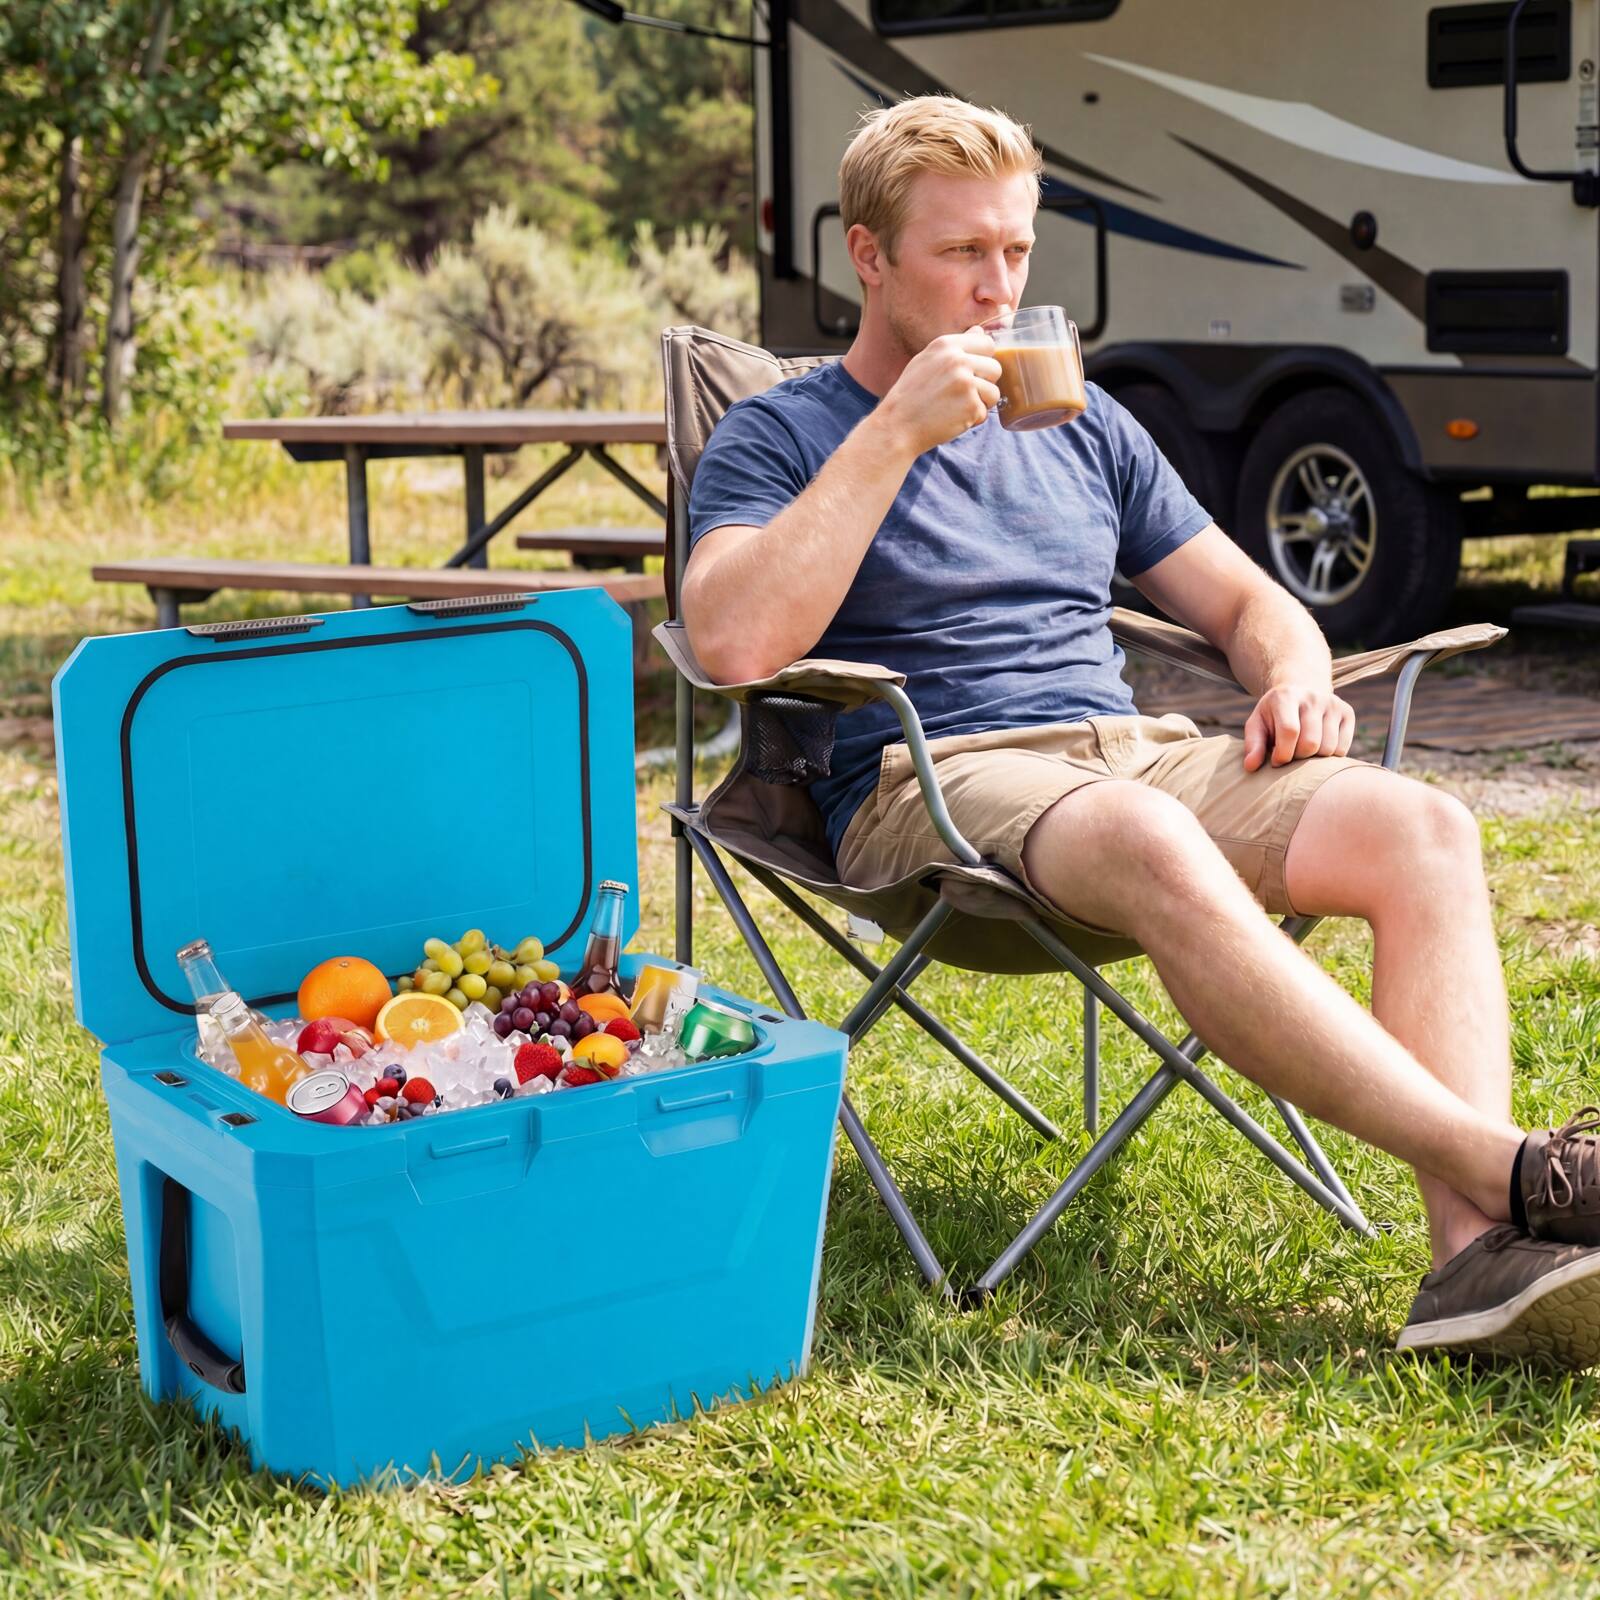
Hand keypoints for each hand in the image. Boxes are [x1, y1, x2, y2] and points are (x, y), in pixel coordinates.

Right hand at [877, 327, 1002, 455]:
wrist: (897, 426)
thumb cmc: (910, 396)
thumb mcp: (925, 360)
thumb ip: (954, 348)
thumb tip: (980, 331)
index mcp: (946, 345)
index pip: (987, 344)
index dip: (983, 361)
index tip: (970, 374)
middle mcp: (958, 360)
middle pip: (995, 368)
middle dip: (984, 384)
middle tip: (962, 396)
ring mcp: (966, 383)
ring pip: (994, 392)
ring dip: (980, 404)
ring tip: (956, 408)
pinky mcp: (971, 406)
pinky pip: (984, 413)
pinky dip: (971, 420)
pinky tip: (951, 419)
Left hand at [1242, 683, 1354, 770]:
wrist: (1300, 689)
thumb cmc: (1274, 714)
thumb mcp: (1257, 723)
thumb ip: (1253, 744)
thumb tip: (1250, 767)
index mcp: (1286, 697)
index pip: (1290, 731)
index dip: (1283, 754)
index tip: (1276, 761)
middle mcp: (1313, 697)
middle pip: (1311, 743)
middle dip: (1298, 758)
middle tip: (1290, 755)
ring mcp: (1333, 704)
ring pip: (1328, 749)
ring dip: (1314, 759)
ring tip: (1302, 750)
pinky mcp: (1348, 712)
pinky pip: (1342, 748)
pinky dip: (1329, 756)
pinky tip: (1317, 747)